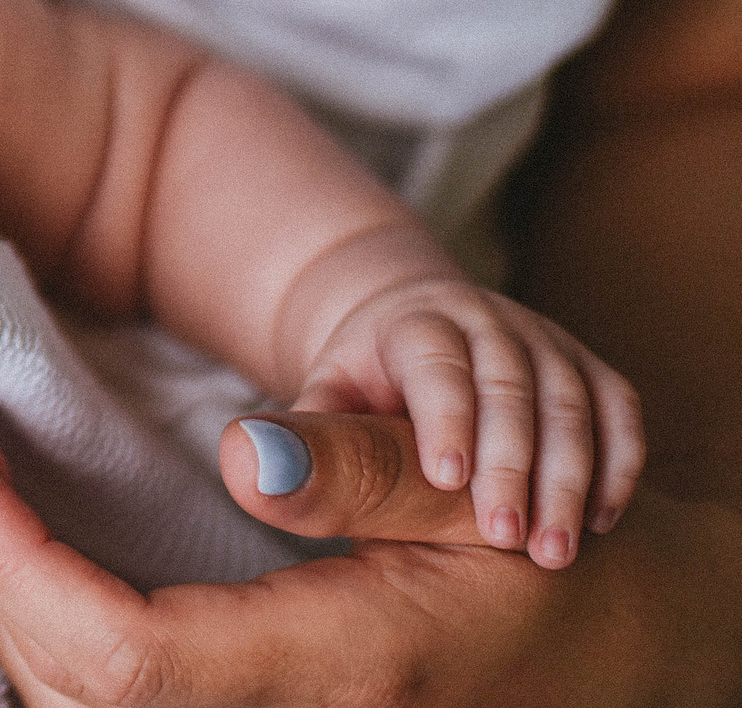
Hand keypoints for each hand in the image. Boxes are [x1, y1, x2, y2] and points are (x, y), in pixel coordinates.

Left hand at [0, 386, 741, 706]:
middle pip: (66, 684)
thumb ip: (364, 471)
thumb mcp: (472, 496)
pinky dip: (37, 626)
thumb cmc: (540, 568)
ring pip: (67, 704)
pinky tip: (12, 544)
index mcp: (334, 668)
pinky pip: (103, 698)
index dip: (10, 554)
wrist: (603, 658)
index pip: (119, 655)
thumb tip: (241, 449)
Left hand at [296, 272, 643, 565]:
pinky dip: (617, 463)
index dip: (445, 416)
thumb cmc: (364, 380)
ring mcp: (545, 339)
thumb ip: (303, 430)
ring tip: (554, 551)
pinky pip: (618, 408)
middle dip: (512, 464)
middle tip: (505, 540)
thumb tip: (254, 465)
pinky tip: (599, 521)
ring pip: (571, 400)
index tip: (446, 481)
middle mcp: (488, 320)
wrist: (411, 326)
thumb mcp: (325, 394)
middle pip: (511, 385)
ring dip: (569, 477)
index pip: (436, 361)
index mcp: (415, 320)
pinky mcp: (587, 365)